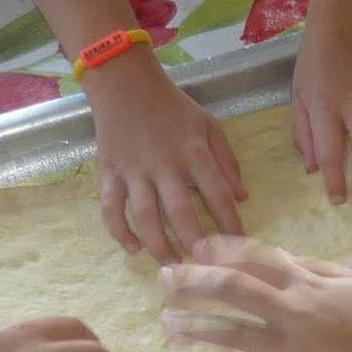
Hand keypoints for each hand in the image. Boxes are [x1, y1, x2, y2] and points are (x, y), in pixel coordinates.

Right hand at [88, 54, 246, 261]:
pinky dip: (119, 230)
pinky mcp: (110, 173)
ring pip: (144, 215)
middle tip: (205, 268)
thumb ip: (226, 161)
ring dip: (158, 244)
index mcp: (193, 152)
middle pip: (180, 212)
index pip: (217, 194)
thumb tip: (241, 197)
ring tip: (172, 265)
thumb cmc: (172, 106)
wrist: (124, 83)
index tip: (240, 248)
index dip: (230, 222)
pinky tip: (132, 248)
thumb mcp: (208, 125)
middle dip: (194, 243)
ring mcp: (134, 171)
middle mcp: (164, 165)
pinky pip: (111, 207)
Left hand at [161, 235, 351, 351]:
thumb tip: (278, 257)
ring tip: (168, 327)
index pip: (252, 260)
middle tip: (164, 280)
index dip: (218, 253)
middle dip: (192, 283)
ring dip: (194, 330)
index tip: (193, 250)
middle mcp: (293, 313)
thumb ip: (312, 268)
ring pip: (231, 337)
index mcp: (306, 285)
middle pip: (231, 291)